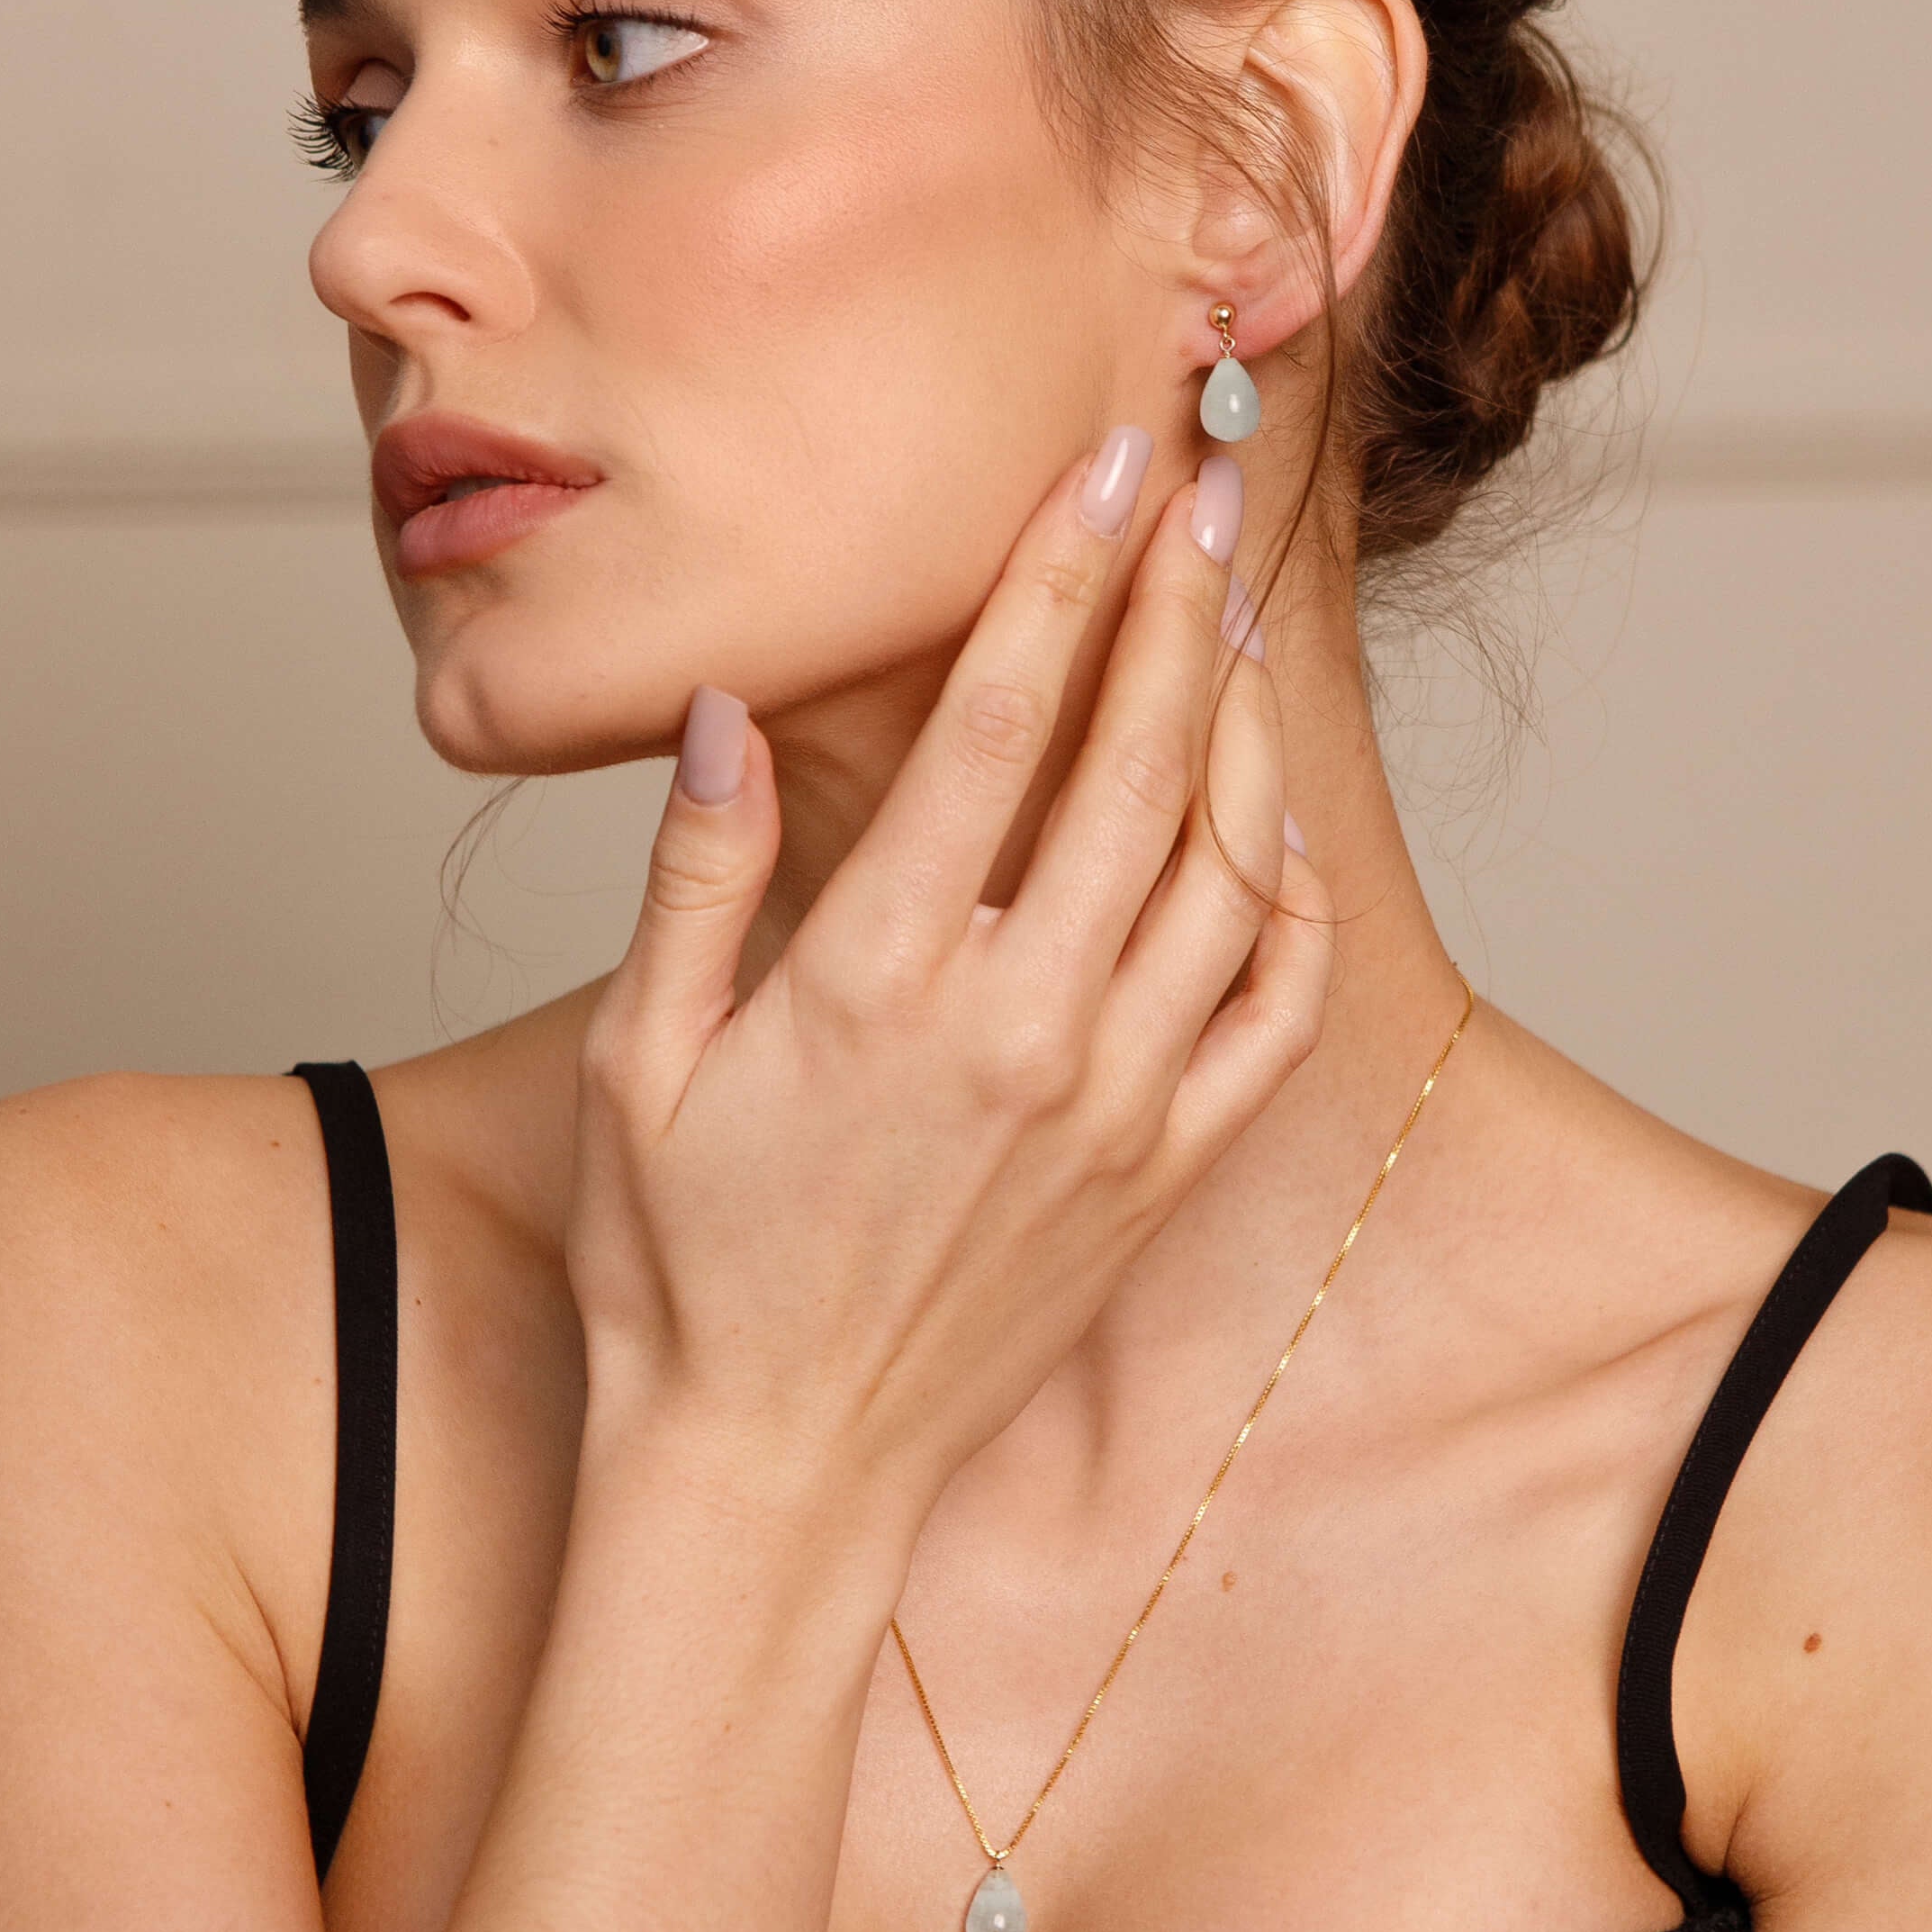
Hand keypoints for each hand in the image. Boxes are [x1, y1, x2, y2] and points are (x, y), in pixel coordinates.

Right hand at [563, 430, 1330, 1569]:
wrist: (774, 1470)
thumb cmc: (681, 1266)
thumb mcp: (636, 1061)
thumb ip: (697, 875)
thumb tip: (733, 709)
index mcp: (878, 978)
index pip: (1000, 722)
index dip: (1063, 571)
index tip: (1109, 461)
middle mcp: (1020, 1027)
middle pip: (1139, 765)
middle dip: (1180, 601)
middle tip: (1211, 485)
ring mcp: (1111, 1107)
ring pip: (1228, 874)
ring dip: (1243, 731)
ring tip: (1237, 621)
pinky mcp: (1161, 1180)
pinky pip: (1273, 1020)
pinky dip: (1295, 910)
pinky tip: (1279, 832)